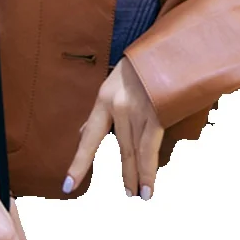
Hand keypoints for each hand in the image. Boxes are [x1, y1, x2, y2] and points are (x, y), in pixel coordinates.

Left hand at [62, 57, 162, 199]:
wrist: (172, 45)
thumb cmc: (146, 62)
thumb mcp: (117, 79)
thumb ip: (103, 109)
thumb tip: (82, 132)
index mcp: (105, 97)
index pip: (89, 136)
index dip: (79, 162)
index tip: (67, 186)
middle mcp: (117, 106)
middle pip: (120, 148)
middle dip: (124, 173)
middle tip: (127, 192)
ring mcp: (136, 110)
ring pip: (134, 152)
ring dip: (136, 177)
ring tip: (137, 194)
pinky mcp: (156, 114)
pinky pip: (149, 150)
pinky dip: (148, 173)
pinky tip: (146, 189)